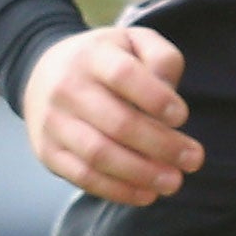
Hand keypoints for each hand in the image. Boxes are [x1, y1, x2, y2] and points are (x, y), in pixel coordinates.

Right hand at [21, 25, 203, 204]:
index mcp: (90, 56)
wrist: (42, 74)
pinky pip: (84, 177)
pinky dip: (119, 191)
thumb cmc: (103, 62)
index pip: (123, 75)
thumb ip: (161, 57)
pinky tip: (147, 193)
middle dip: (162, 146)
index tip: (181, 116)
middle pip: (118, 122)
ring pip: (100, 154)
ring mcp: (52, 121)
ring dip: (143, 173)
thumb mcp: (133, 43)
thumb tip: (169, 89)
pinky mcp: (47, 151)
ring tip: (174, 180)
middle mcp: (65, 87)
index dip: (156, 98)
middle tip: (193, 160)